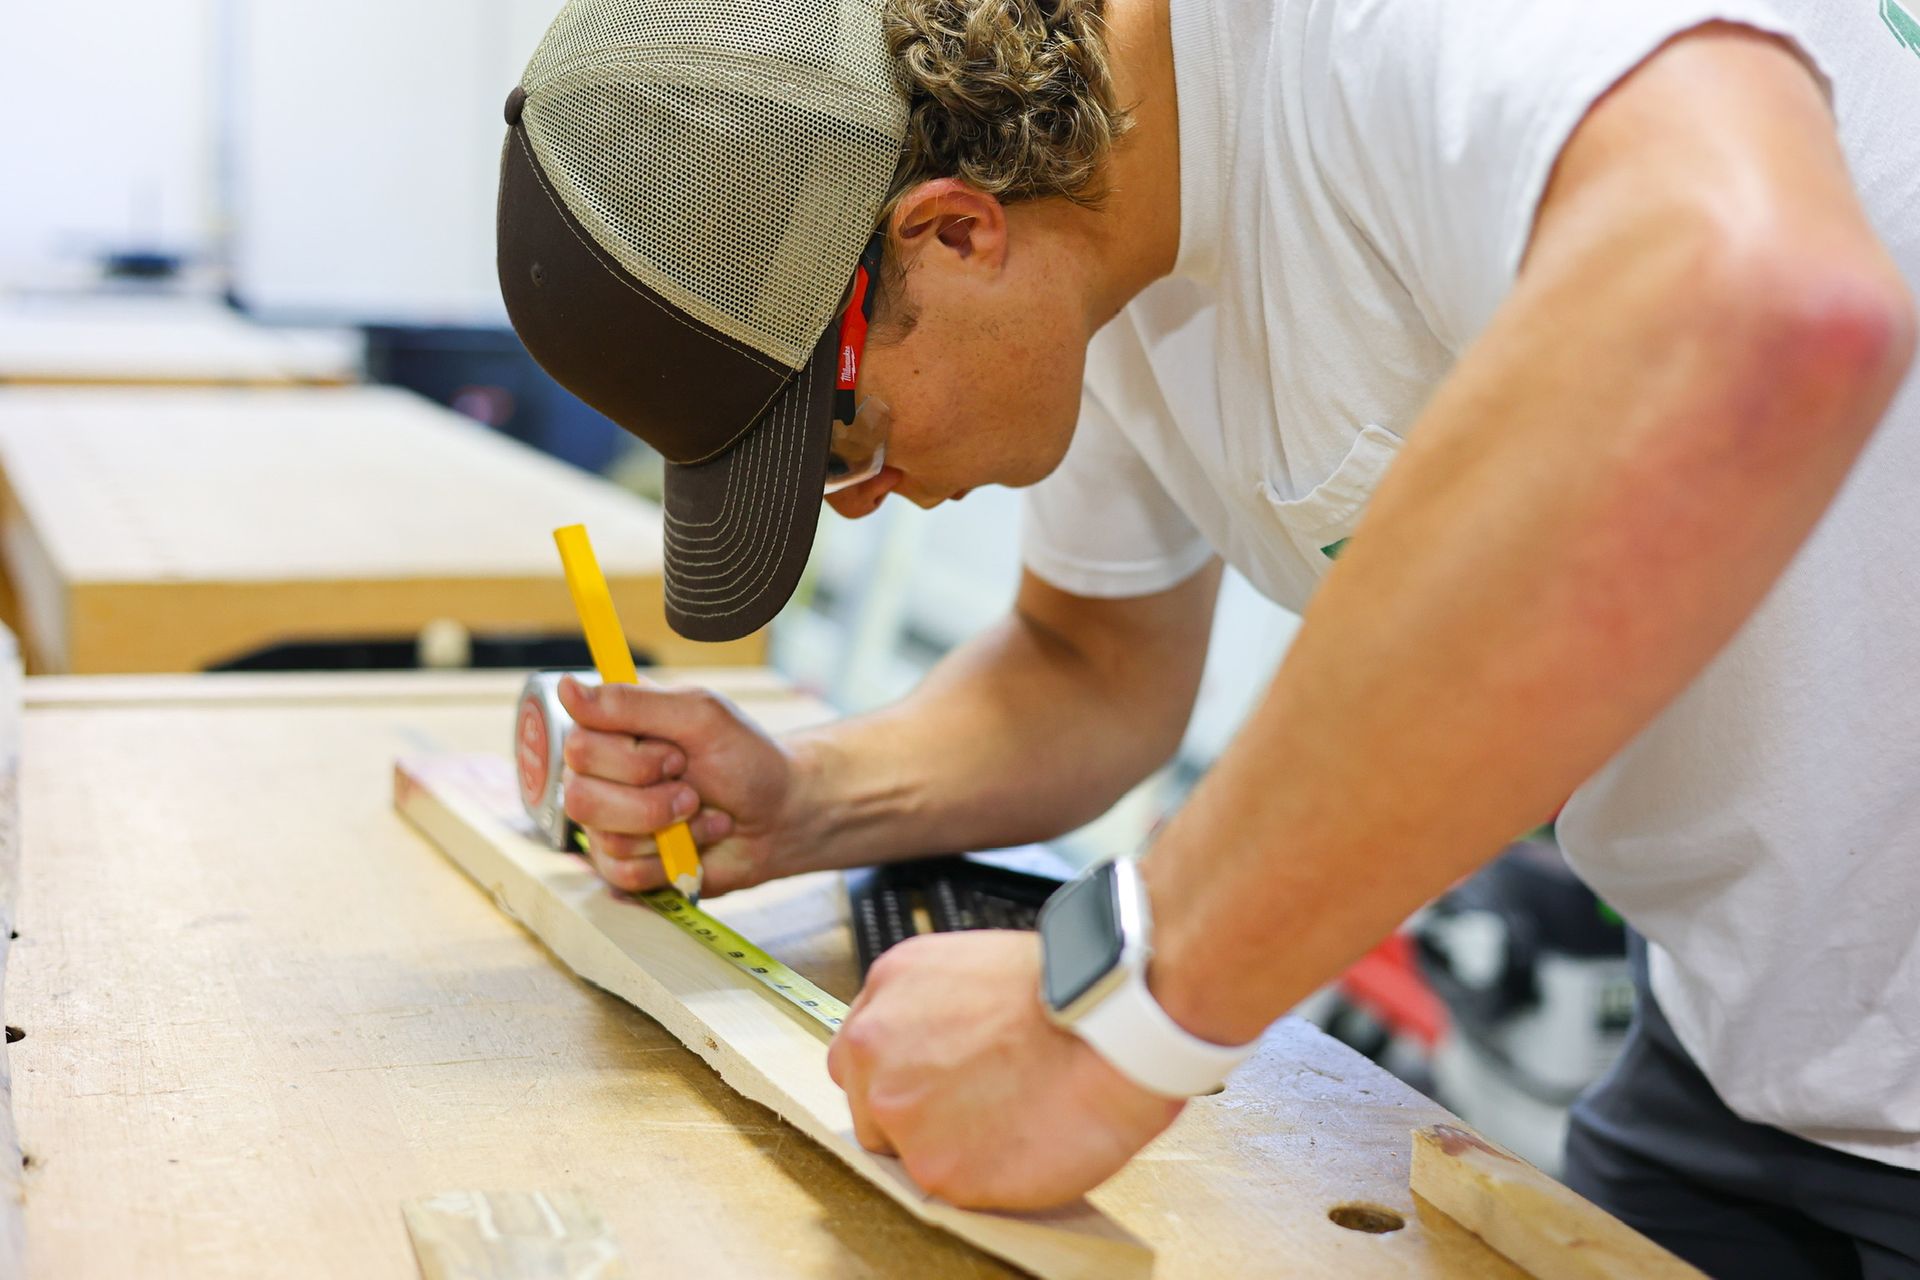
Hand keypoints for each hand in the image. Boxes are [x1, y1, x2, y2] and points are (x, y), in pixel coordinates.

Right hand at [556, 675, 808, 896]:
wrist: (780, 816)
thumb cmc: (744, 759)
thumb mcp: (700, 716)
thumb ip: (632, 702)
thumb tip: (565, 687)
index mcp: (611, 732)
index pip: (578, 746)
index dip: (633, 758)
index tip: (676, 753)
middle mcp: (599, 776)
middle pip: (580, 796)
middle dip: (651, 798)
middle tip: (691, 786)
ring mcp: (608, 823)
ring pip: (604, 837)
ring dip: (668, 827)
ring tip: (699, 811)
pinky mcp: (623, 865)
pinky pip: (623, 873)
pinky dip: (671, 859)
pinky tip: (696, 842)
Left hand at [828, 930, 1182, 1209]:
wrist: (1111, 1029)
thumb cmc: (1070, 993)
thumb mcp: (975, 966)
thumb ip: (934, 1009)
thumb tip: (938, 1045)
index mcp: (889, 986)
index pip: (862, 1049)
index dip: (902, 1070)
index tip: (933, 1079)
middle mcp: (874, 1046)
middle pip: (868, 1100)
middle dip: (914, 1109)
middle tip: (974, 1105)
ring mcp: (898, 1110)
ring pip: (901, 1149)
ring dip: (945, 1143)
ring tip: (1008, 1120)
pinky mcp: (932, 1167)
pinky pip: (945, 1183)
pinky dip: (979, 1175)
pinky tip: (1019, 1141)